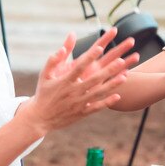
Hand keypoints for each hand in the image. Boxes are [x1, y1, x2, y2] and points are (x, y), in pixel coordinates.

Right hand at [23, 31, 137, 134]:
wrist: (40, 118)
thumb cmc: (43, 94)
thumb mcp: (44, 75)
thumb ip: (54, 60)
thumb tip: (62, 48)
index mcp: (64, 81)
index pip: (79, 67)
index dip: (90, 57)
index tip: (100, 47)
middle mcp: (73, 92)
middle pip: (94, 79)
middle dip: (108, 70)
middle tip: (120, 60)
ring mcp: (78, 103)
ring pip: (99, 93)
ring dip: (112, 85)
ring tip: (124, 76)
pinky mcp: (81, 112)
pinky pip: (96, 106)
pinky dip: (107, 102)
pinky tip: (118, 96)